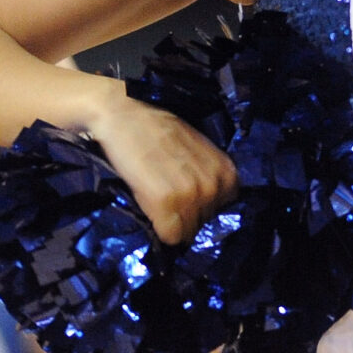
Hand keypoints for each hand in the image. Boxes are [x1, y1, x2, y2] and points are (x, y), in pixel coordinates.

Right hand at [85, 94, 237, 244]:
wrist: (125, 116)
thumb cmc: (158, 131)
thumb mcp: (198, 151)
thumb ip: (207, 176)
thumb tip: (206, 207)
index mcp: (227, 172)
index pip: (221, 213)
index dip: (201, 209)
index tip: (185, 200)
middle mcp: (214, 186)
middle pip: (203, 224)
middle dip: (187, 216)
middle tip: (167, 196)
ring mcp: (191, 196)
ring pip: (187, 233)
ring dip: (173, 223)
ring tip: (157, 198)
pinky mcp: (165, 203)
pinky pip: (170, 236)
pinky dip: (160, 231)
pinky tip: (150, 209)